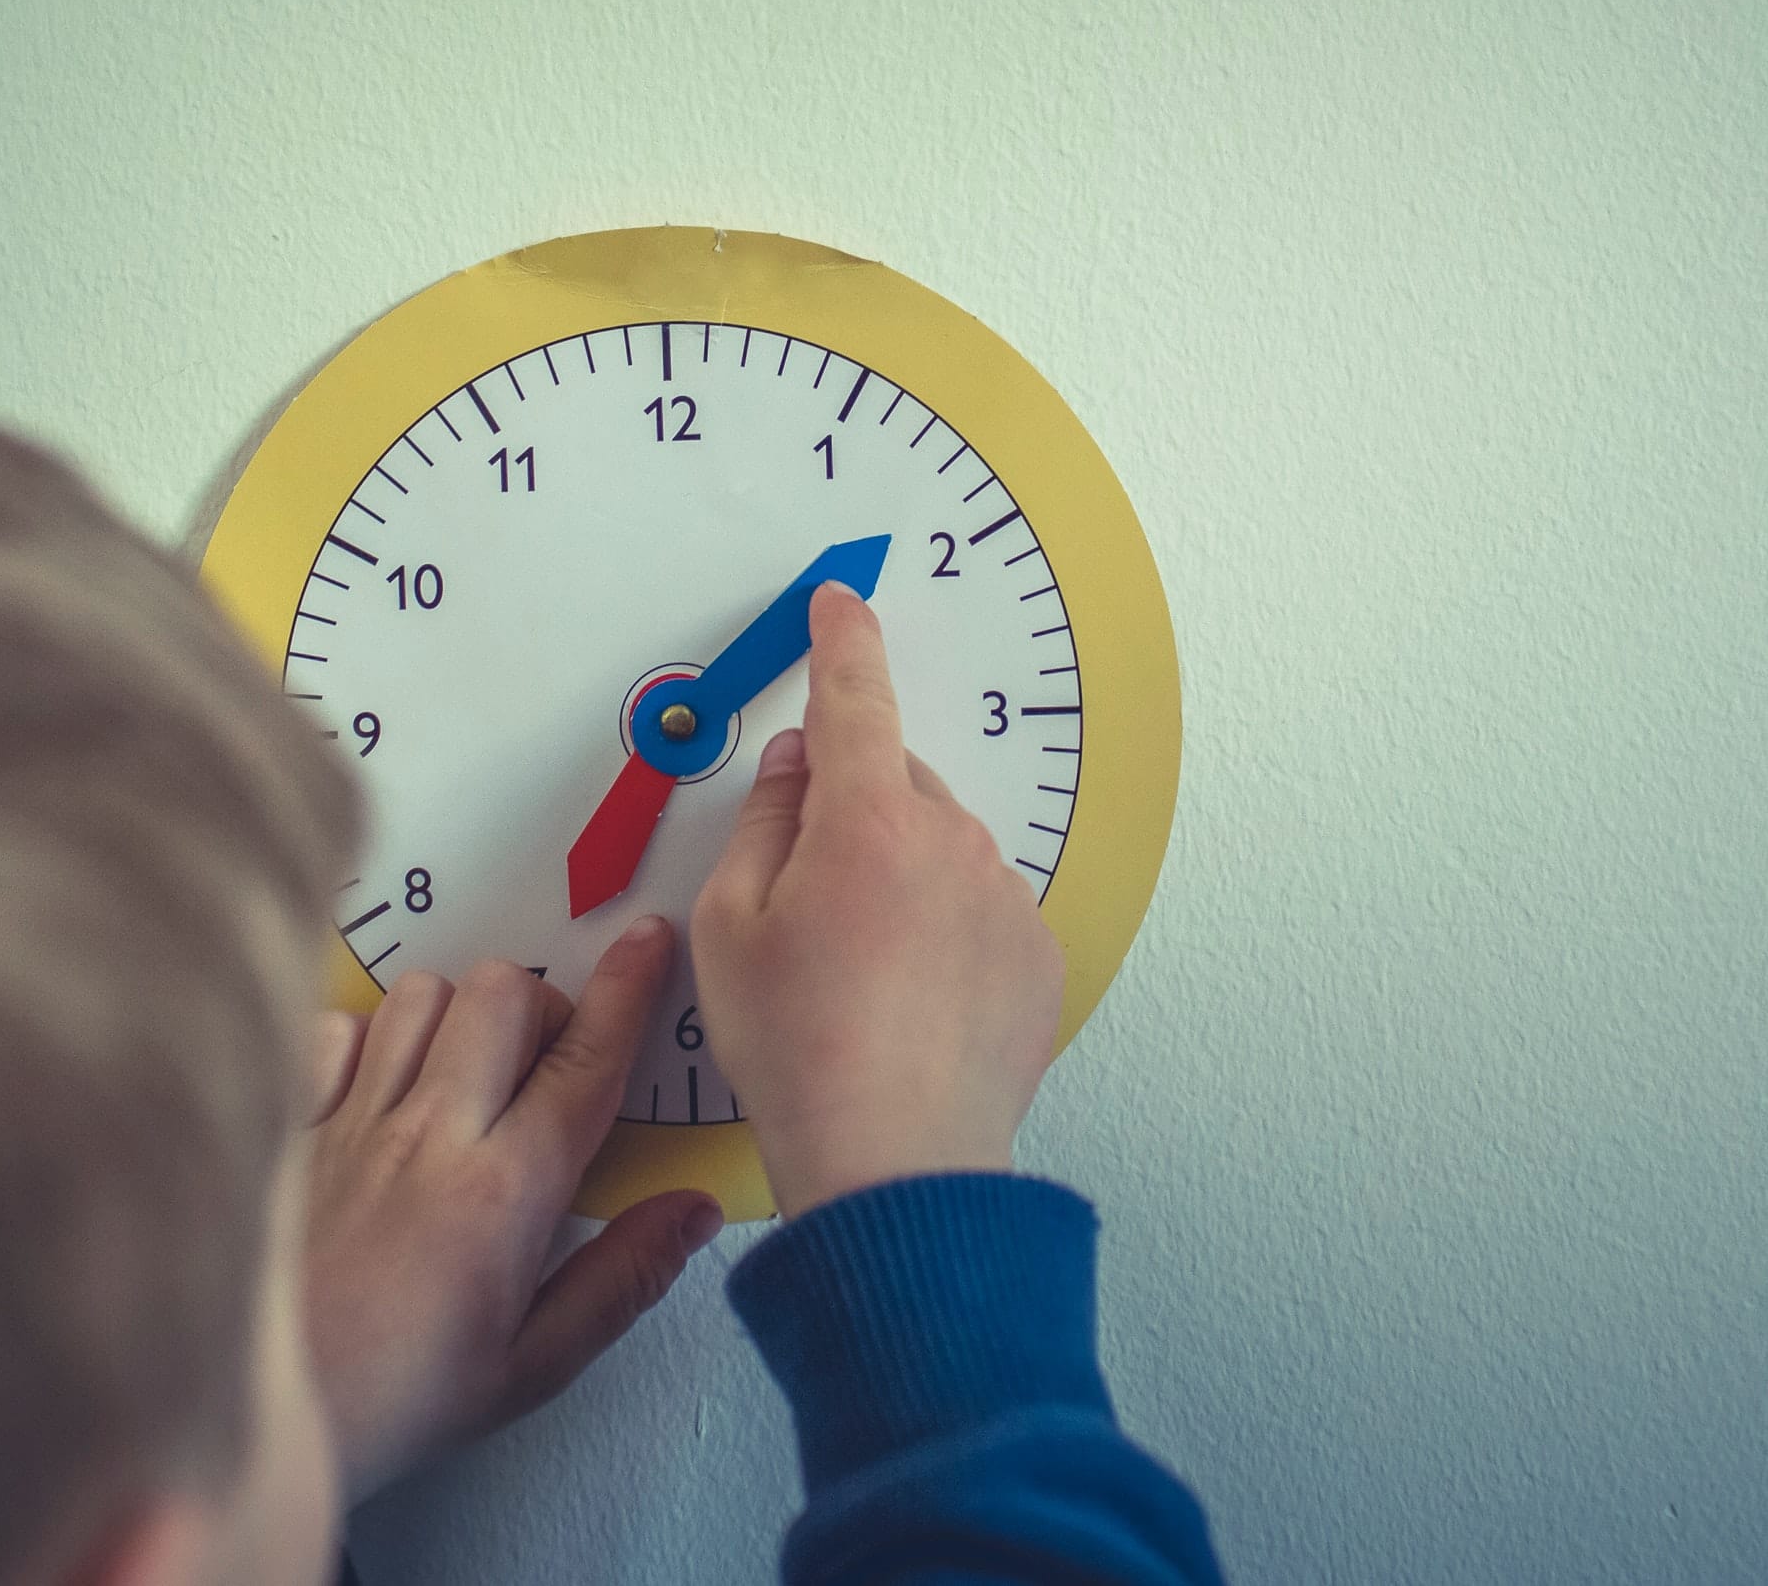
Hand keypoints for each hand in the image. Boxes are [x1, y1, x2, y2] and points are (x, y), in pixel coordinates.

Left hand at [298, 920, 721, 1502]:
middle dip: (543, 1006)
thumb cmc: (395, 1401)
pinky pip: (337, 1027)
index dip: (629, 988)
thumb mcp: (531, 1368)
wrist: (246, 1411)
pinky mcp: (288, 1123)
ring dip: (458, 1016)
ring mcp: (349, 1120)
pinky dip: (367, 1039)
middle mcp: (428, 1134)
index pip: (585, 1060)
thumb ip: (621, 1280)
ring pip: (422, 993)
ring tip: (462, 1075)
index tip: (650, 939)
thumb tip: (694, 1209)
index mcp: (503, 1193)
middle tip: (544, 1067)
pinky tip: (378, 1091)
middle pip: (504, 992)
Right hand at [690, 582, 1066, 1216]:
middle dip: (851, 813)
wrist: (895, 1163)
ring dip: (900, 878)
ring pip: (939, 848)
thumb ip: (764, 824)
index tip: (843, 604)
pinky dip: (945, 931)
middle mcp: (952, 842)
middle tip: (805, 905)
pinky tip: (907, 998)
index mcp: (867, 822)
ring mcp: (1005, 898)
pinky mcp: (1038, 956)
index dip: (844, 642)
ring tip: (857, 975)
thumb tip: (796, 766)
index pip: (855, 695)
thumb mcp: (729, 928)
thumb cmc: (801, 1053)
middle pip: (893, 783)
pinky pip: (981, 909)